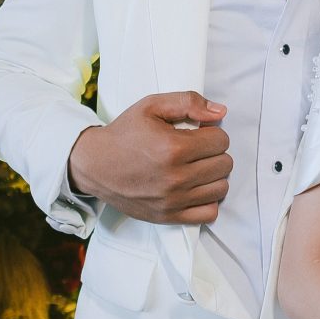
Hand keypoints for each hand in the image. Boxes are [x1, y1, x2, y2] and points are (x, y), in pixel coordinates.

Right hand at [67, 92, 231, 224]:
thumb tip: (221, 112)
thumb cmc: (125, 133)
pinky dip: (207, 200)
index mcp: (173, 148)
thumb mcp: (152, 106)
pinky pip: (209, 213)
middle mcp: (175, 177)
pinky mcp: (169, 216)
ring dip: (213, 176)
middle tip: (196, 150)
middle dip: (214, 153)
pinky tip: (194, 188)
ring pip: (221, 188)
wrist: (94, 164)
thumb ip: (188, 102)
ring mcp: (173, 200)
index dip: (212, 133)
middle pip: (225, 164)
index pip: (221, 141)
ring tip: (195, 168)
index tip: (198, 135)